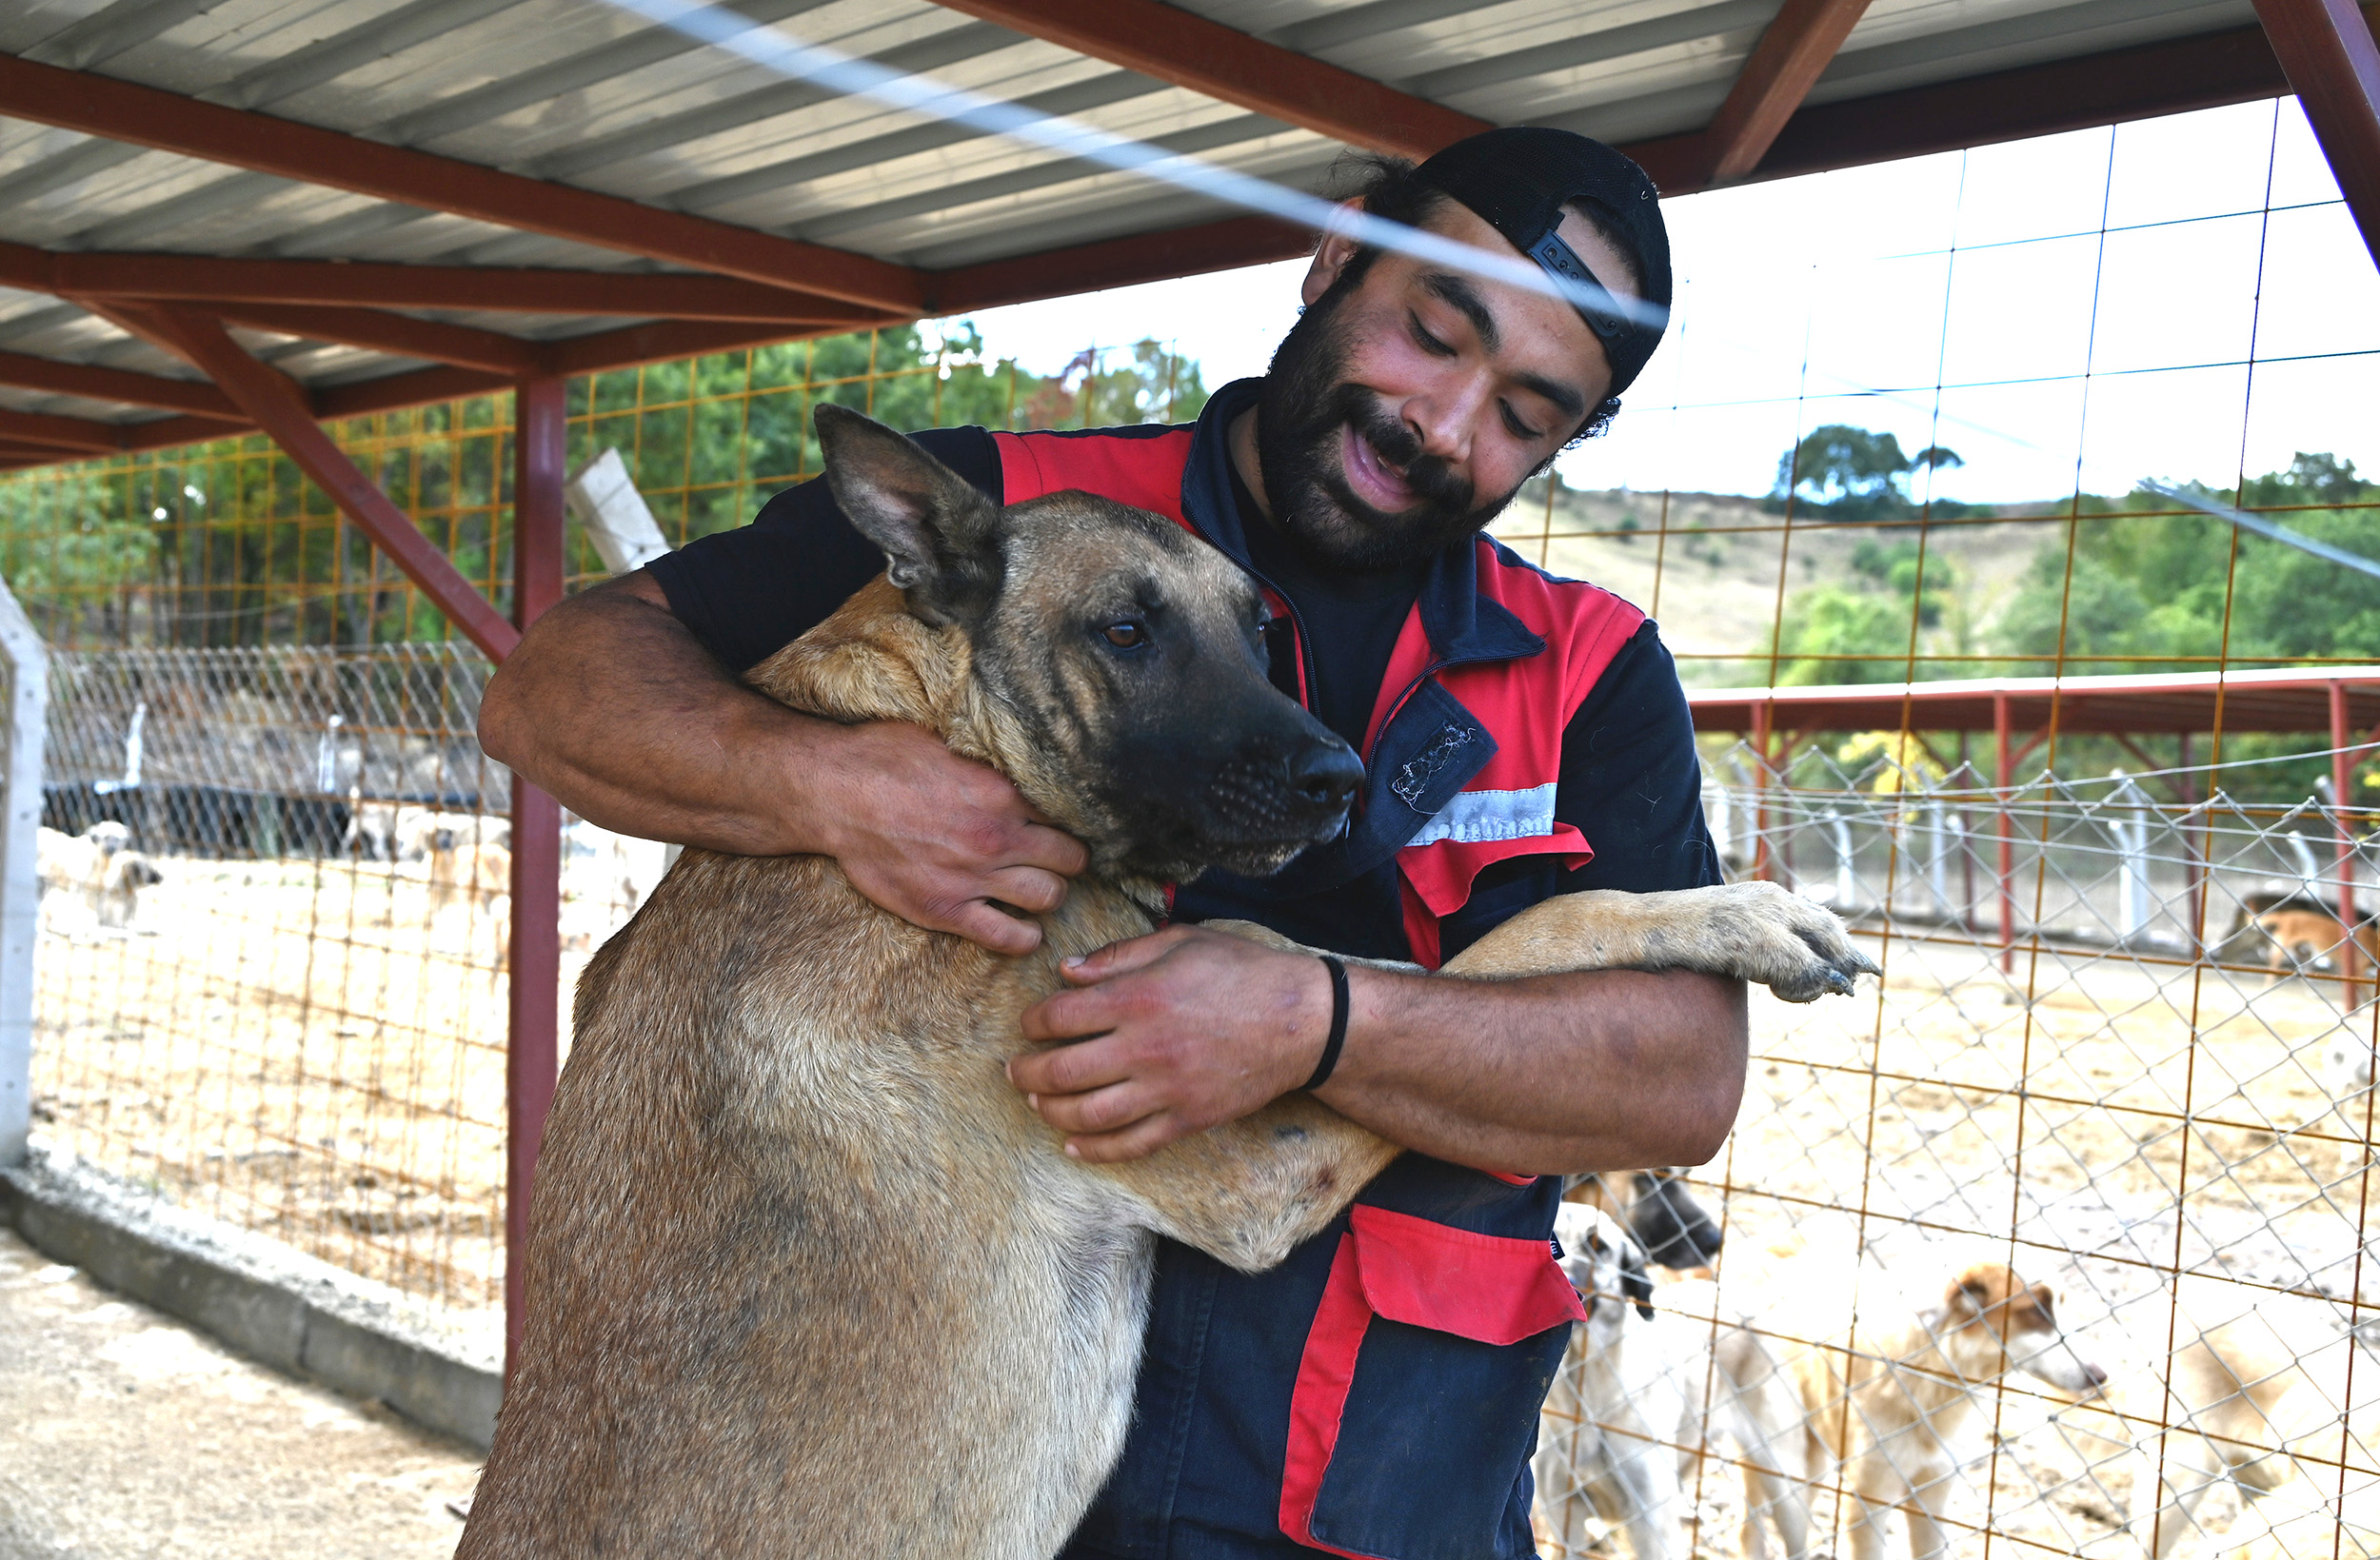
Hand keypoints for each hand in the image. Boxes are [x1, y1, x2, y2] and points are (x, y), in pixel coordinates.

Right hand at [812, 720, 1087, 954]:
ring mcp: (974, 878)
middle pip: (1070, 858)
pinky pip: (1007, 937)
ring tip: (1039, 887)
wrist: (835, 794)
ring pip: (1049, 897)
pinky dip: (1024, 937)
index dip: (1069, 817)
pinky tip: (1024, 928)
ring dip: (1050, 894)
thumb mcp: (948, 740)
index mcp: (1003, 791)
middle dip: (1068, 858)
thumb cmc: (885, 758)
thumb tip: (1021, 751)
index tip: (1062, 822)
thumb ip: (991, 758)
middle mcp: (997, 837)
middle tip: (1057, 857)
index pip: (1068, 812)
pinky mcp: (946, 910)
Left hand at [1010, 926, 1334, 1161]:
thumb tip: (1067, 972)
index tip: (1029, 1024)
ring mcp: (1165, 1090)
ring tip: (1037, 1102)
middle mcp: (1144, 1048)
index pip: (1060, 1016)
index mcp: (1137, 998)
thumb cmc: (1242, 972)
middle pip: (1062, 1071)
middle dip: (1028, 1072)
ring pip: (1088, 1114)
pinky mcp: (1186, 1119)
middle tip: (1015, 1069)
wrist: (1302, 1021)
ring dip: (1052, 1111)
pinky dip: (1095, 1150)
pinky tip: (1074, 1145)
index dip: (1033, 1022)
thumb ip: (1119, 956)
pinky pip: (1130, 1144)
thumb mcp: (1180, 942)